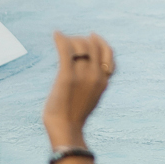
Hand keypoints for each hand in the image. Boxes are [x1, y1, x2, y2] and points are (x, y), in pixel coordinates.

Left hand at [42, 32, 113, 148]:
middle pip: (93, 46)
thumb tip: (89, 75)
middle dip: (83, 39)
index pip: (108, 53)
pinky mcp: (67, 76)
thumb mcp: (91, 99)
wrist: (66, 129)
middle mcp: (96, 75)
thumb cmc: (75, 117)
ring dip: (71, 40)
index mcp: (104, 81)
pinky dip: (61, 40)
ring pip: (80, 46)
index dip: (100, 42)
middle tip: (71, 40)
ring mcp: (82, 75)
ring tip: (62, 40)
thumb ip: (93, 84)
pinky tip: (56, 34)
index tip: (92, 36)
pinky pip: (66, 51)